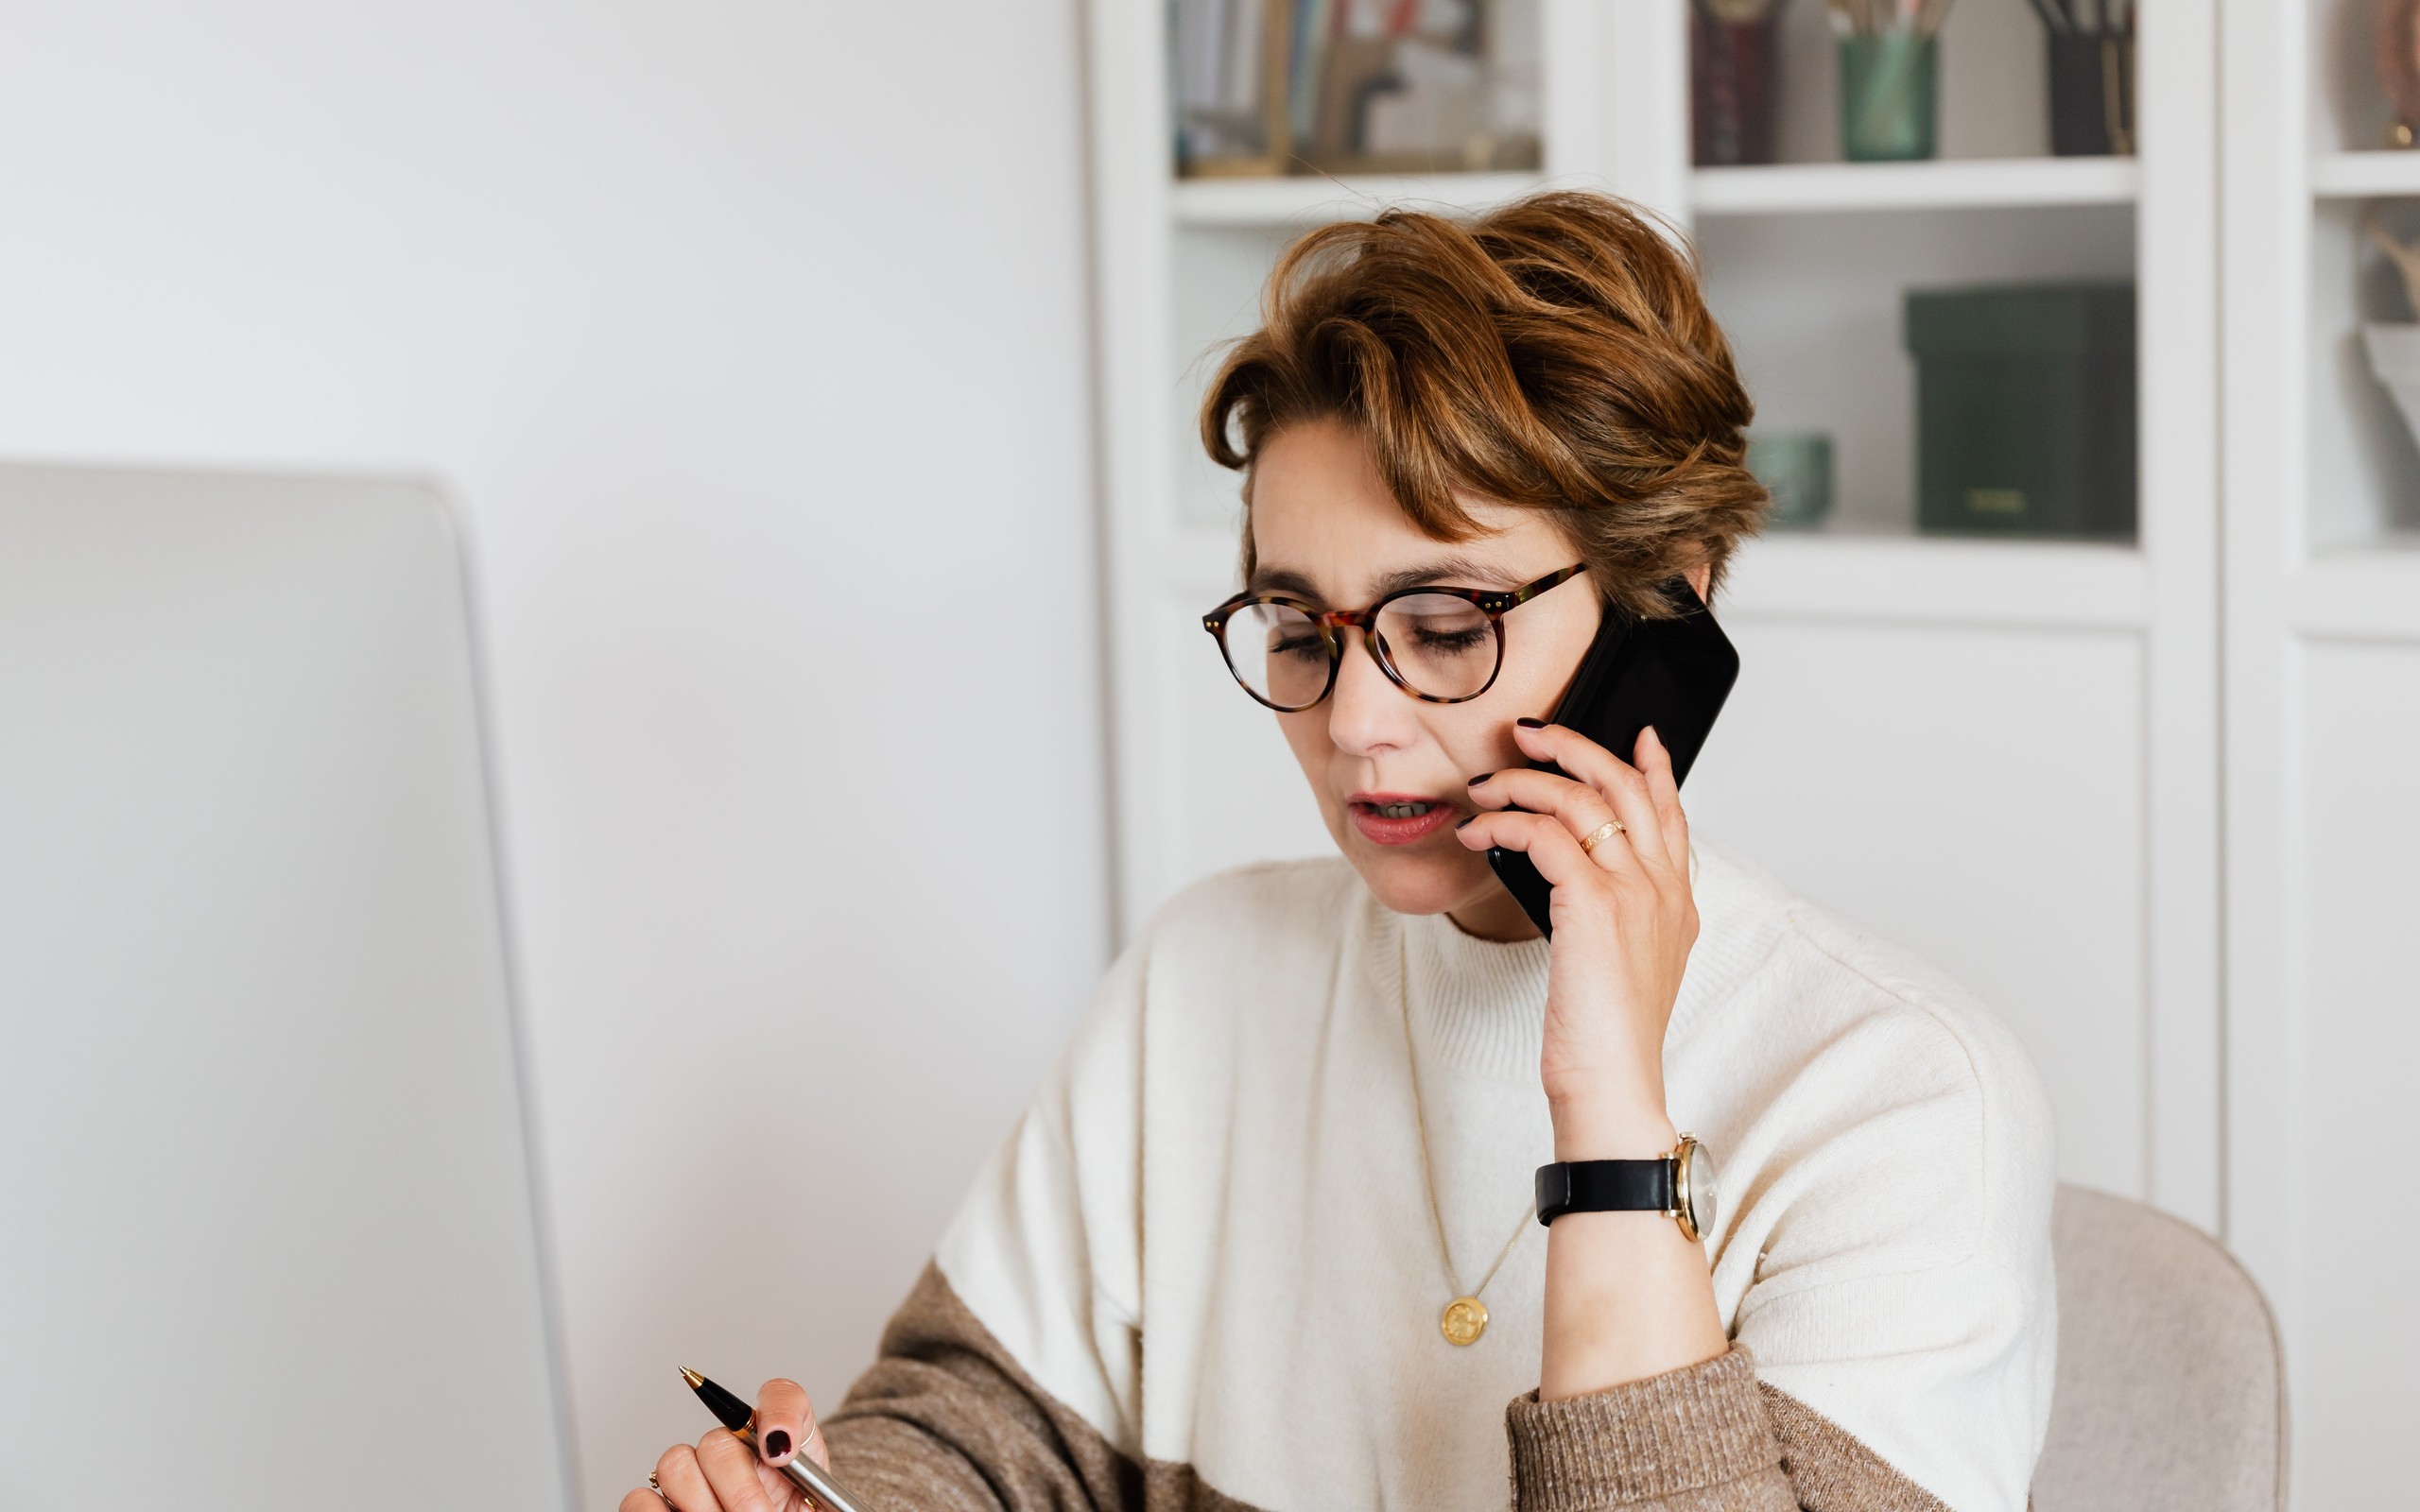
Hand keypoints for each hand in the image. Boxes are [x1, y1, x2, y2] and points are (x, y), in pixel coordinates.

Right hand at [622, 1379, 828, 1511]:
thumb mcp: (817, 1495)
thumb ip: (802, 1452)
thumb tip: (779, 1442)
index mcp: (772, 1440)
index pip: (781, 1397)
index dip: (780, 1416)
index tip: (781, 1452)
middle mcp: (729, 1449)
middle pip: (717, 1442)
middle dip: (739, 1489)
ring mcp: (691, 1477)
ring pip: (674, 1464)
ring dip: (702, 1503)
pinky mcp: (659, 1504)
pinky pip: (640, 1499)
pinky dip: (659, 1511)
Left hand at [1457, 722, 1697, 1157]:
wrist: (1613, 1085)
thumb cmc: (1606, 1038)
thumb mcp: (1622, 967)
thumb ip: (1615, 917)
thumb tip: (1566, 879)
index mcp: (1677, 903)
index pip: (1672, 813)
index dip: (1655, 767)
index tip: (1641, 735)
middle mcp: (1663, 889)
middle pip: (1626, 785)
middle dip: (1575, 746)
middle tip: (1532, 733)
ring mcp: (1634, 893)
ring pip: (1582, 798)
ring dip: (1525, 780)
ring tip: (1487, 784)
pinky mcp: (1594, 904)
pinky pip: (1545, 834)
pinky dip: (1506, 822)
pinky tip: (1479, 832)